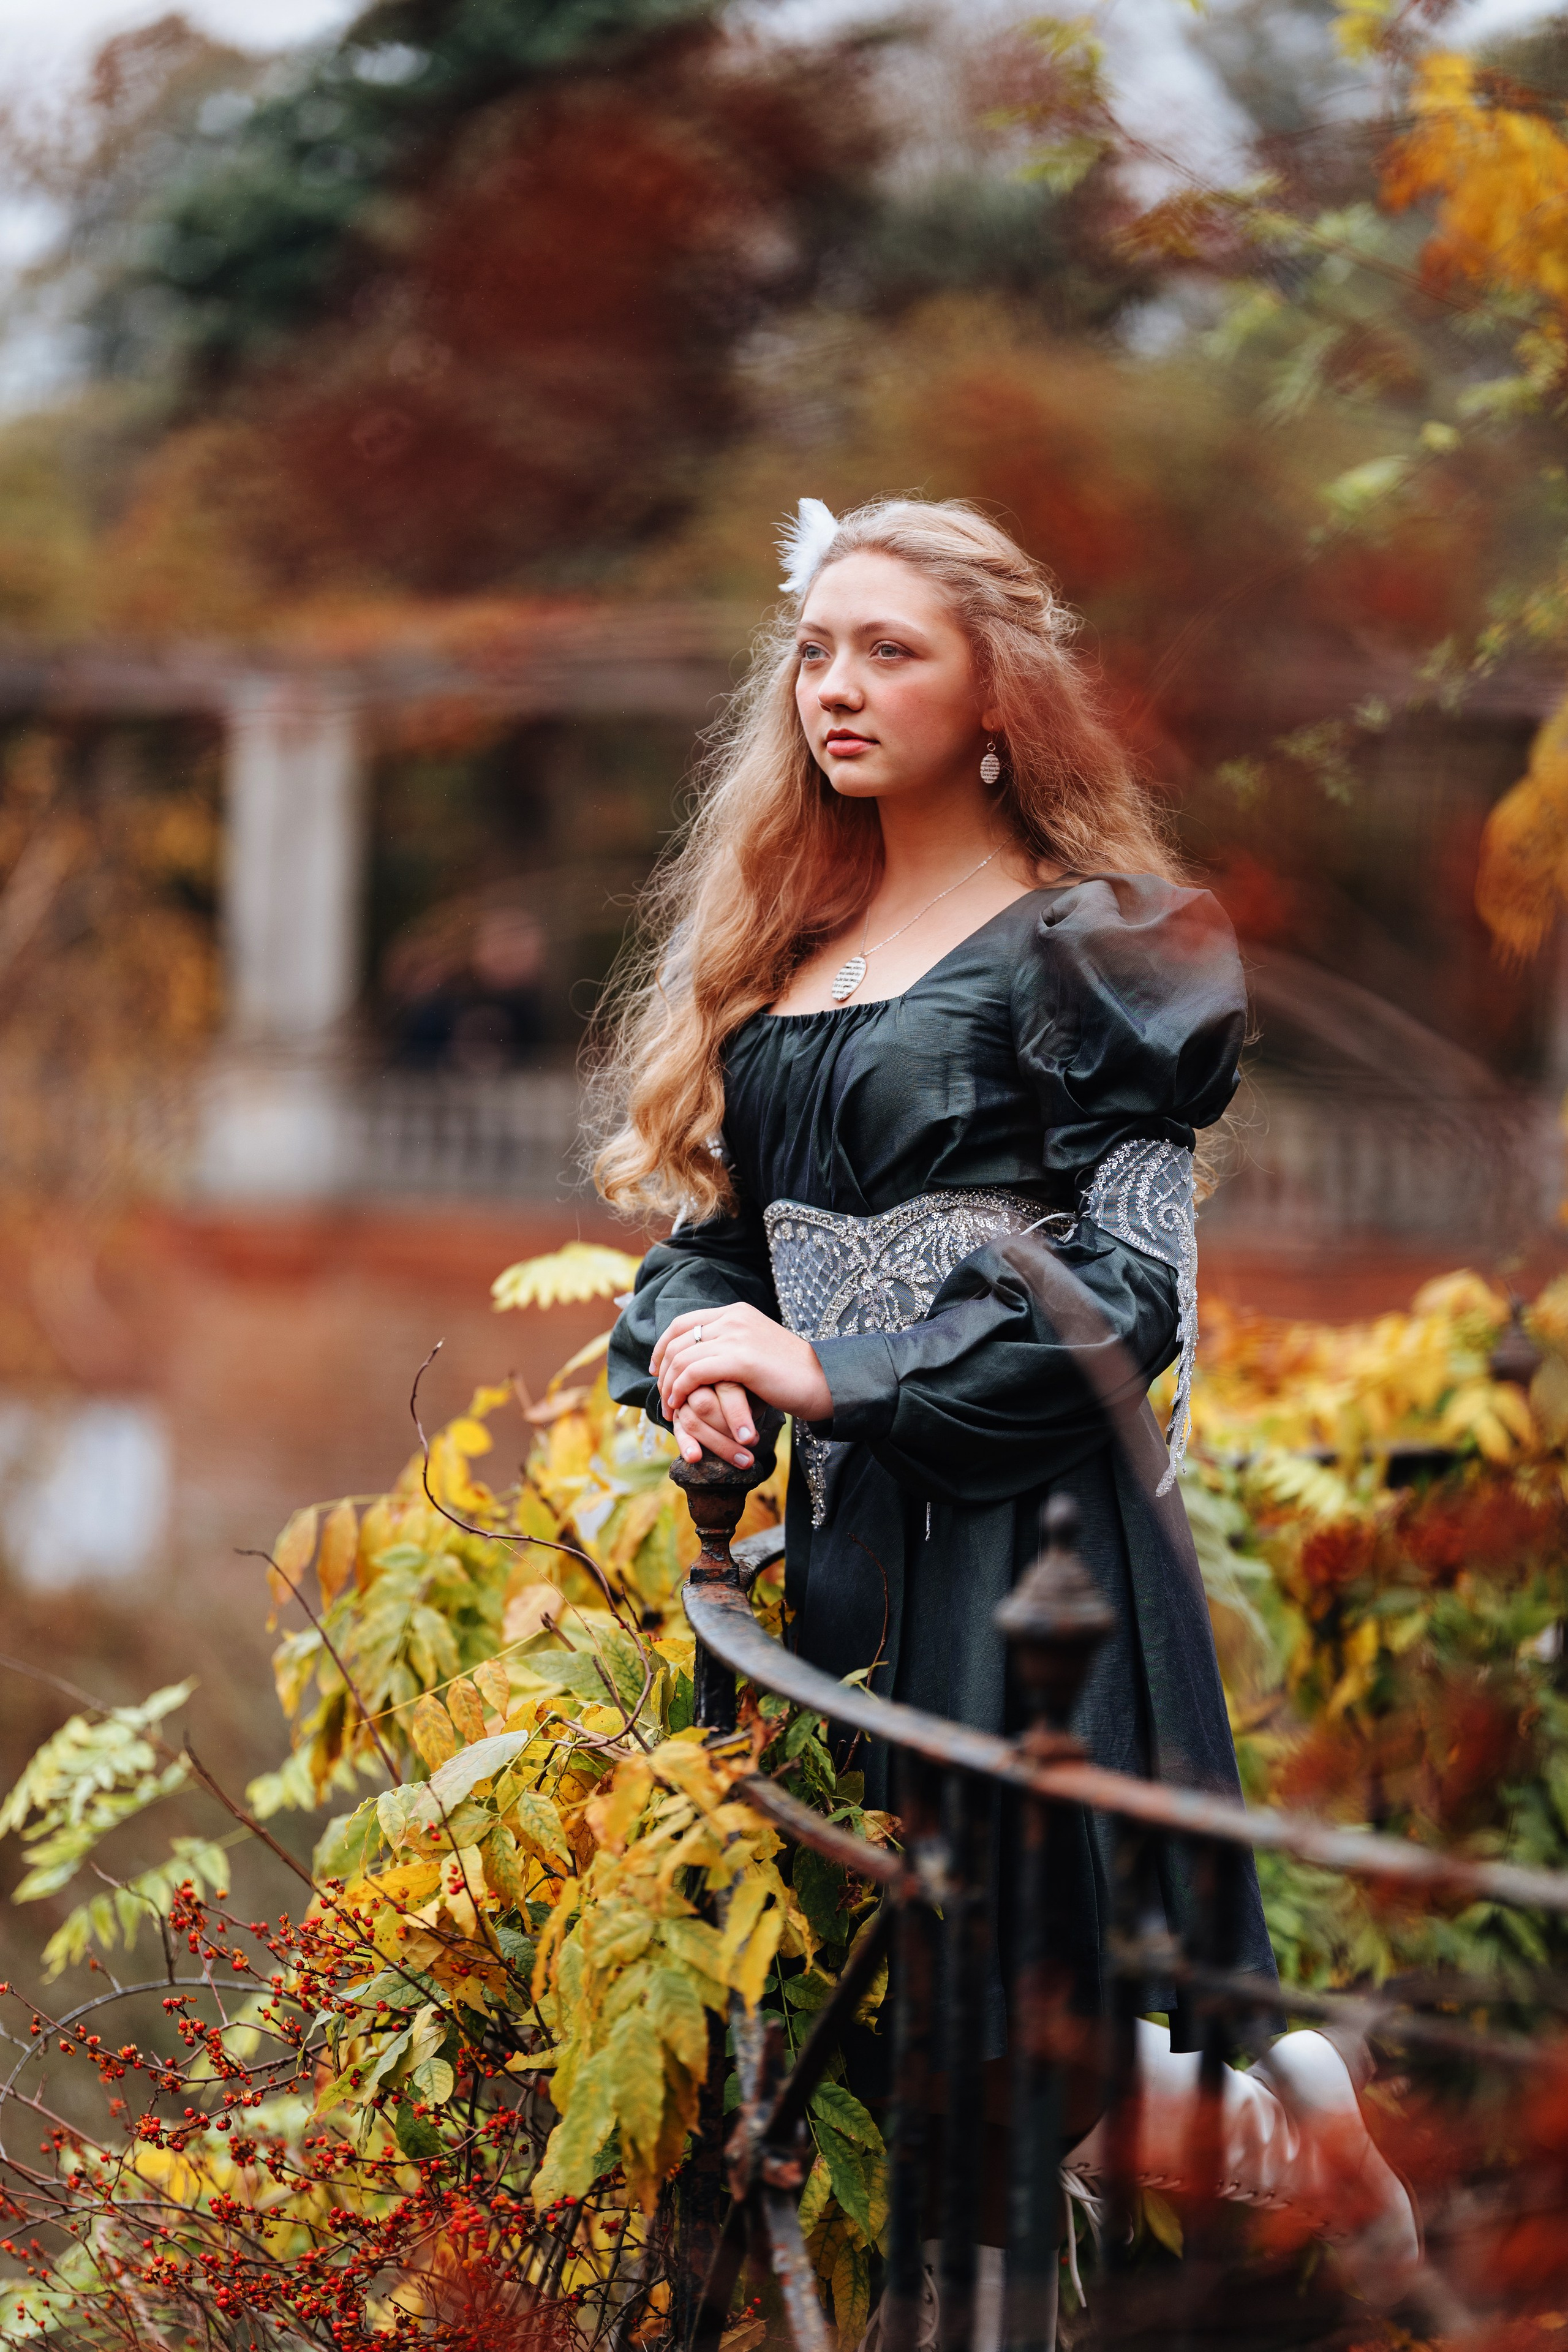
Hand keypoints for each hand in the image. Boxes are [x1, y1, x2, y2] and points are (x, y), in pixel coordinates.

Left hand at [652, 1303, 831, 1466]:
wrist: (823, 1381)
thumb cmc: (791, 1375)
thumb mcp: (756, 1351)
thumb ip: (731, 1347)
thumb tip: (704, 1360)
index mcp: (736, 1312)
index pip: (684, 1322)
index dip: (663, 1346)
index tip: (657, 1369)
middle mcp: (734, 1317)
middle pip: (678, 1339)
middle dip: (663, 1370)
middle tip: (662, 1396)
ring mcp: (737, 1336)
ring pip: (682, 1357)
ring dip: (669, 1385)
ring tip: (670, 1408)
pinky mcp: (741, 1359)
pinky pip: (694, 1372)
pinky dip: (680, 1389)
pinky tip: (680, 1405)